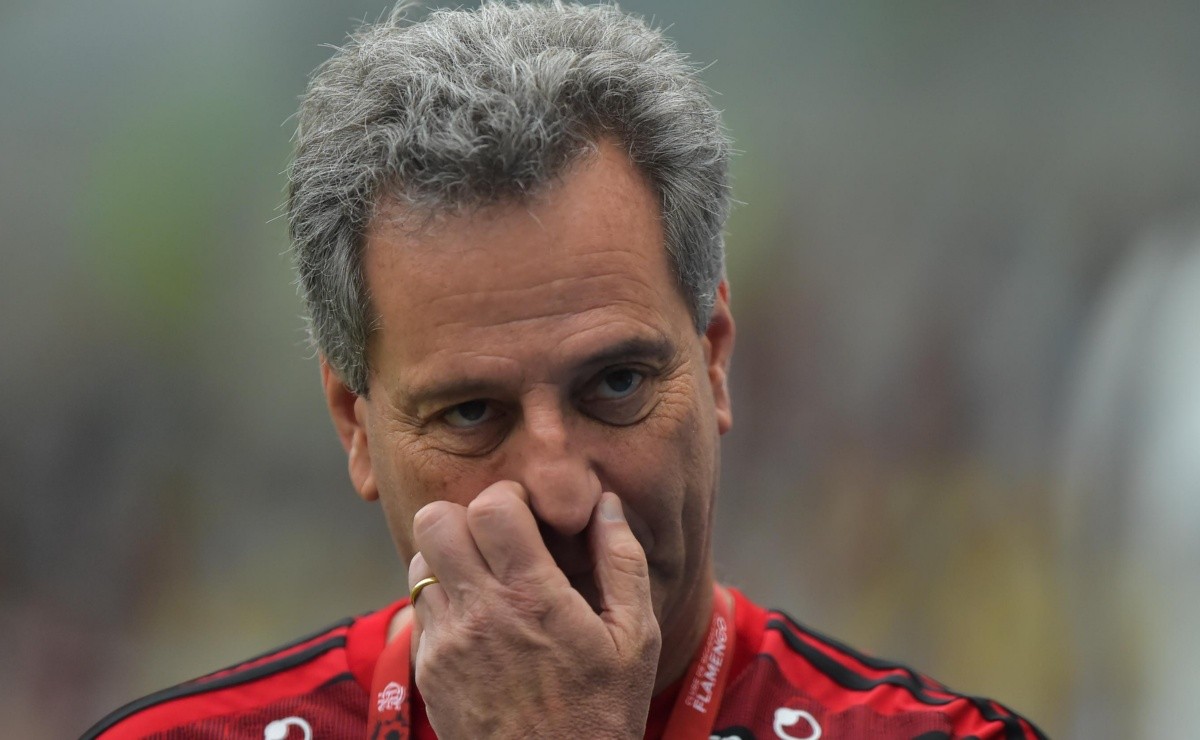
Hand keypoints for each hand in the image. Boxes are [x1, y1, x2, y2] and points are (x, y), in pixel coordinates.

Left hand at [407, 481, 660, 738]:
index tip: (528, 515)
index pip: (491, 506)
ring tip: (487, 579)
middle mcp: (480, 613)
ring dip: (451, 558)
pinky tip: (481, 623)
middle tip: (498, 539)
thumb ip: (622, 562)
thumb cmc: (604, 713)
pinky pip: (421, 608)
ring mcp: (447, 643)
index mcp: (533, 598)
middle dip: (467, 517)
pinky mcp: (429, 671)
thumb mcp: (636, 639)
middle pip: (436, 521)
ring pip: (421, 561)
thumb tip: (605, 503)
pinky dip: (445, 602)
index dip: (508, 497)